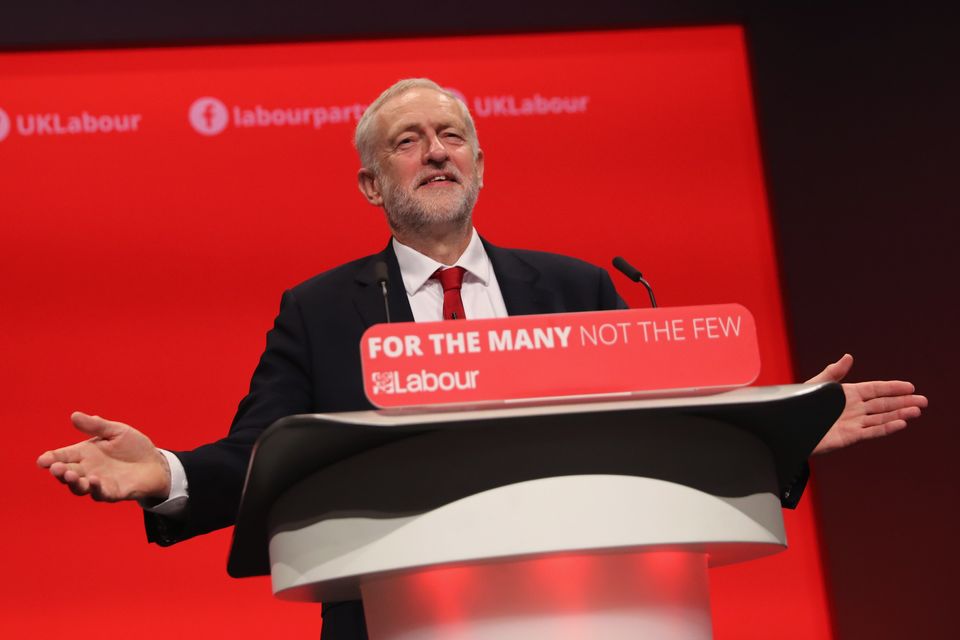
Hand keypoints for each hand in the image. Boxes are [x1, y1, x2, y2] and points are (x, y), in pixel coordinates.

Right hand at [37, 412, 171, 501]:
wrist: (155, 462)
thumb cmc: (134, 446)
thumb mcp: (116, 431)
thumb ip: (96, 426)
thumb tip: (74, 415)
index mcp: (85, 454)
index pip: (63, 456)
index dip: (51, 459)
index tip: (42, 460)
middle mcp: (88, 470)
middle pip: (67, 474)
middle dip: (60, 472)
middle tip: (56, 468)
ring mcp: (99, 483)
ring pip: (79, 487)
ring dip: (73, 482)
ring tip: (71, 474)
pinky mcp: (113, 493)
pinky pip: (101, 494)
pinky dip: (95, 488)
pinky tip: (93, 480)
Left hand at [807, 354, 927, 454]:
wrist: (788, 428)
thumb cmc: (798, 404)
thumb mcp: (816, 386)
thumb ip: (833, 373)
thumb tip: (849, 357)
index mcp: (847, 394)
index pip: (875, 389)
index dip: (892, 388)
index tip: (910, 386)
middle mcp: (853, 408)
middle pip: (883, 404)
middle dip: (903, 402)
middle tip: (923, 400)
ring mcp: (853, 423)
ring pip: (881, 418)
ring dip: (899, 414)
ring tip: (917, 411)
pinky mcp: (850, 437)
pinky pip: (872, 431)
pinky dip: (886, 427)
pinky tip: (901, 423)